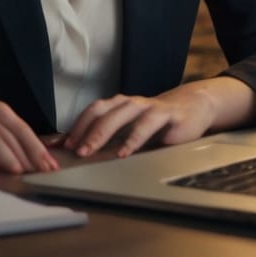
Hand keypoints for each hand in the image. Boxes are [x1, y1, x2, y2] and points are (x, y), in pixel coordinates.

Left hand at [63, 85, 218, 158]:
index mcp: (119, 105)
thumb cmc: (155, 122)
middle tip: (73, 150)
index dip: (76, 127)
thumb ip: (108, 136)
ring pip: (122, 115)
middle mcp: (131, 103)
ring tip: (90, 150)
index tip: (61, 146)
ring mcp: (149, 107)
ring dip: (103, 133)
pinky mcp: (167, 116)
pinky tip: (124, 153)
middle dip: (84, 131)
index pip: (92, 111)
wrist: (193, 107)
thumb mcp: (130, 128)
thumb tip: (74, 149)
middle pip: (102, 112)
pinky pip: (147, 125)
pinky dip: (133, 138)